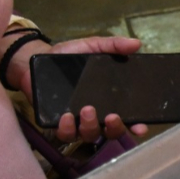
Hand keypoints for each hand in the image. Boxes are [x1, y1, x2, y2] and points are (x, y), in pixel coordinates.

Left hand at [8, 36, 149, 141]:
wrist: (38, 60)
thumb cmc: (71, 56)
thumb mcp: (93, 46)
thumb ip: (114, 45)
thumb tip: (137, 43)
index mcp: (111, 99)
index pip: (129, 118)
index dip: (136, 125)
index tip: (140, 126)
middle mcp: (98, 115)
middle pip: (112, 132)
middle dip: (115, 128)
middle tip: (112, 116)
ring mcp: (78, 122)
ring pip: (90, 135)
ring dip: (91, 126)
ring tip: (86, 110)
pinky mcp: (58, 123)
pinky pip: (66, 135)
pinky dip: (67, 129)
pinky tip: (66, 117)